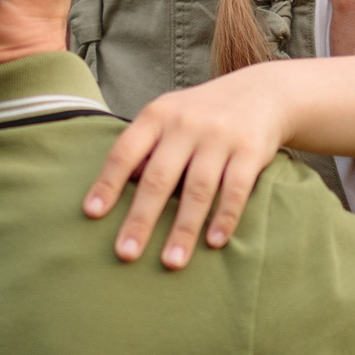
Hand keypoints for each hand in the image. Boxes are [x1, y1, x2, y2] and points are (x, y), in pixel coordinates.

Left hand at [83, 67, 292, 269]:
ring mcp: (220, 136)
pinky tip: (214, 243)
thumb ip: (144, 149)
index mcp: (157, 116)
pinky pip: (236, 189)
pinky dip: (225, 217)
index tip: (92, 214)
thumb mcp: (168, 117)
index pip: (125, 152)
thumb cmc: (201, 114)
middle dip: (141, 219)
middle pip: (158, 178)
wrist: (262, 92)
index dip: (108, 183)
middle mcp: (185, 124)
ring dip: (183, 229)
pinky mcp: (251, 150)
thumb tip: (113, 191)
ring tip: (171, 262)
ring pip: (197, 189)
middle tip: (126, 254)